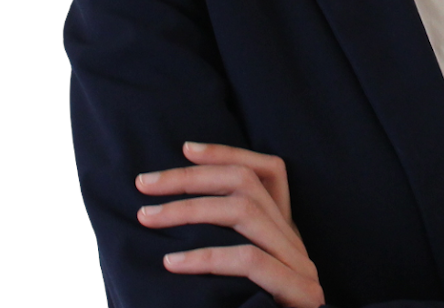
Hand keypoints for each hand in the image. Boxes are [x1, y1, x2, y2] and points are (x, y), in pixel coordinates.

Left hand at [136, 141, 323, 307]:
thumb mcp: (228, 282)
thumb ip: (218, 248)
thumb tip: (167, 211)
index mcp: (284, 235)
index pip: (270, 171)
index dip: (228, 153)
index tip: (184, 148)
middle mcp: (296, 243)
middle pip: (248, 184)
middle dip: (192, 178)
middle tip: (143, 184)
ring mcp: (300, 268)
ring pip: (246, 212)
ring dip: (190, 210)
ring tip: (147, 218)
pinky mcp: (298, 294)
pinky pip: (250, 261)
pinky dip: (207, 257)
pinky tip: (171, 263)